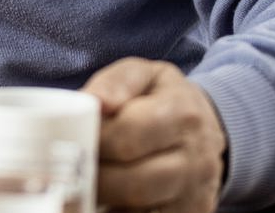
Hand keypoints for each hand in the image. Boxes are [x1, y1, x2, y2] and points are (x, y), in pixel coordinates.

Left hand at [82, 58, 227, 212]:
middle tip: (68, 169)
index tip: (69, 139)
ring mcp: (196, 193)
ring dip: (105, 199)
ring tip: (82, 184)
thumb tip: (93, 102)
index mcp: (182, 115)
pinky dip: (121, 211)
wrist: (207, 127)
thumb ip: (115, 82)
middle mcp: (196, 159)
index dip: (92, 141)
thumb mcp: (142, 75)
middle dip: (93, 177)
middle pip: (134, 182)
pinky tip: (106, 200)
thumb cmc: (162, 98)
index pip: (128, 135)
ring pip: (141, 209)